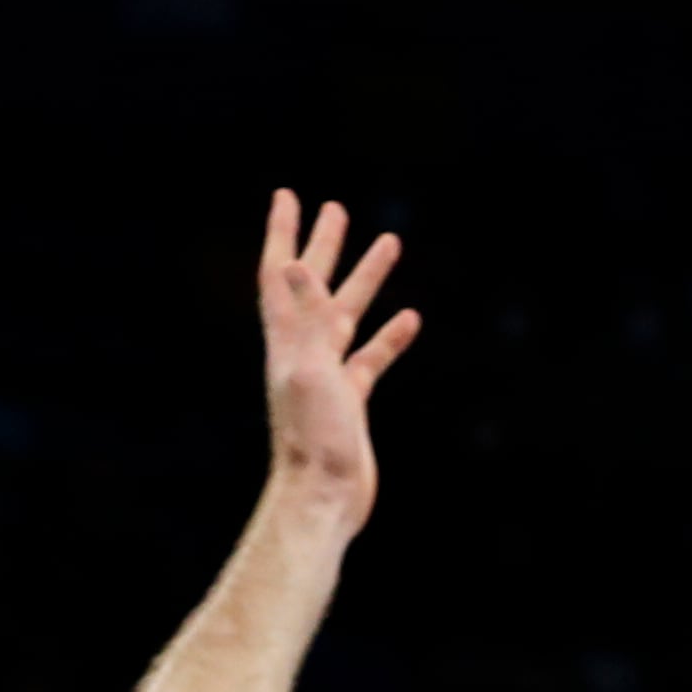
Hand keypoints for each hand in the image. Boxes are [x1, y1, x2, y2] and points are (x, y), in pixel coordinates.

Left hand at [258, 188, 422, 530]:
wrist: (322, 496)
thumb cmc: (312, 438)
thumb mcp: (308, 370)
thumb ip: (306, 318)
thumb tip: (296, 263)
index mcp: (287, 339)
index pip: (281, 273)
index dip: (283, 233)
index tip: (289, 195)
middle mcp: (303, 351)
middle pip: (314, 285)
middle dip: (324, 246)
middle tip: (337, 209)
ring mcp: (328, 375)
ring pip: (349, 315)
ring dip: (366, 280)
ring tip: (388, 245)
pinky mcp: (351, 400)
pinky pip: (371, 357)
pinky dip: (390, 336)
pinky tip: (410, 319)